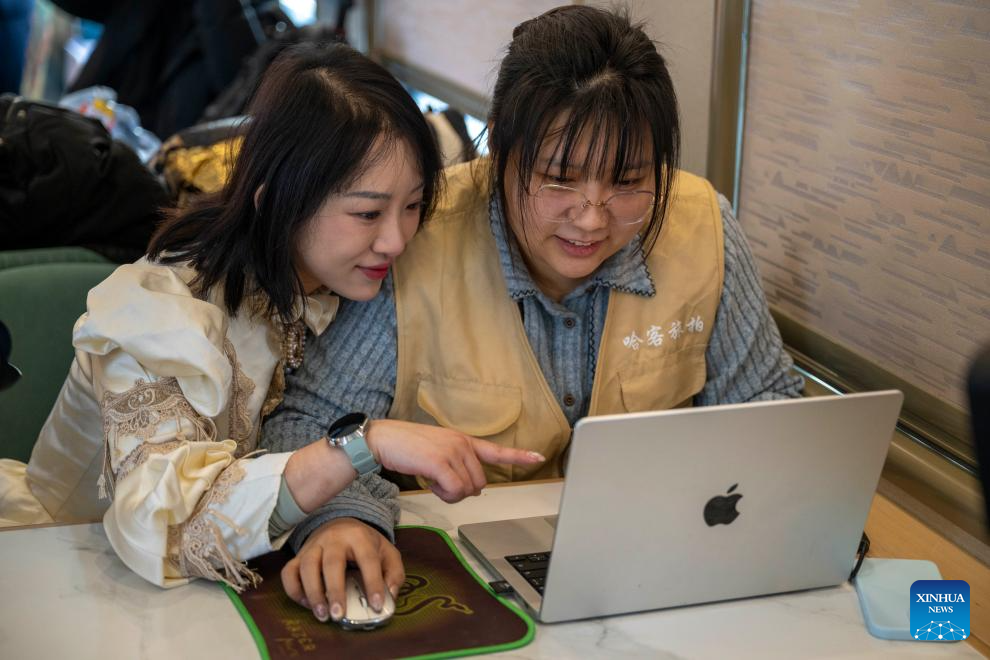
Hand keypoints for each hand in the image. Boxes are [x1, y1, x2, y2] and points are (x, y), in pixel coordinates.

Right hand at [280, 518, 402, 622]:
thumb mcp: (386, 552)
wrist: (340, 524)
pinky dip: (294, 590)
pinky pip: (289, 572)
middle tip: (339, 614)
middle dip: (335, 590)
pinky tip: (306, 604)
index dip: (373, 582)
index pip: (368, 559)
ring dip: (313, 593)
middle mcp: (334, 539)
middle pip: (332, 563)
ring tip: (322, 614)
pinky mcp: (299, 555)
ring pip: (307, 567)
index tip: (376, 606)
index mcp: (359, 536)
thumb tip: (390, 596)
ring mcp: (313, 546)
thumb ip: (394, 573)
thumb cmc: (365, 544)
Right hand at [364, 419, 544, 502]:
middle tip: (440, 483)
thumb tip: (472, 488)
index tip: (539, 458)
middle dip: (461, 491)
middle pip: (480, 483)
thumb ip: (457, 465)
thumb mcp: (437, 452)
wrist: (383, 439)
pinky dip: (443, 494)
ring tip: (433, 480)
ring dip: (450, 494)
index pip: (497, 451)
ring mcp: (453, 452)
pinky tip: (430, 483)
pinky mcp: (440, 462)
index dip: (519, 457)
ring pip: (468, 490)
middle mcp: (462, 444)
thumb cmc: (406, 447)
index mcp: (464, 441)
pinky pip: (455, 491)